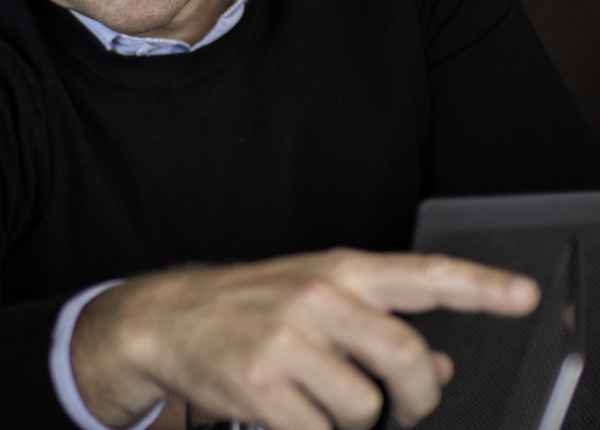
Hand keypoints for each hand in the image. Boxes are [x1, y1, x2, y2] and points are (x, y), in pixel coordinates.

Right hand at [74, 249, 539, 429]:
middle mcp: (316, 298)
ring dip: (355, 420)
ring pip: (364, 406)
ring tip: (325, 405)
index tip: (522, 297)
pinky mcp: (260, 385)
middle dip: (417, 396)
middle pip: (406, 355)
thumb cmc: (247, 308)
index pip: (422, 274)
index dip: (479, 288)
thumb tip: (439, 368)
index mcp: (338, 271)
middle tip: (405, 407)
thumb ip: (378, 325)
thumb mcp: (315, 298)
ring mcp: (286, 341)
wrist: (164, 319)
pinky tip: (295, 415)